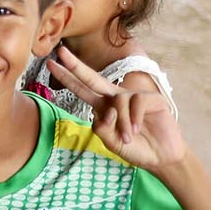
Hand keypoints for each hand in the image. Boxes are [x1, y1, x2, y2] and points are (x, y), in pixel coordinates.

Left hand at [47, 46, 188, 169]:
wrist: (160, 157)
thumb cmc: (134, 148)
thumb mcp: (110, 142)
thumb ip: (102, 128)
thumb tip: (104, 111)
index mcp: (102, 106)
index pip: (81, 89)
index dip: (67, 77)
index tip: (50, 64)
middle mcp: (115, 98)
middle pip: (92, 78)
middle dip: (76, 66)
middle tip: (61, 52)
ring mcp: (133, 97)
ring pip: (117, 102)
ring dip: (121, 123)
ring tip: (127, 138)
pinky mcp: (151, 99)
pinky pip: (136, 104)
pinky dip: (133, 119)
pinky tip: (136, 129)